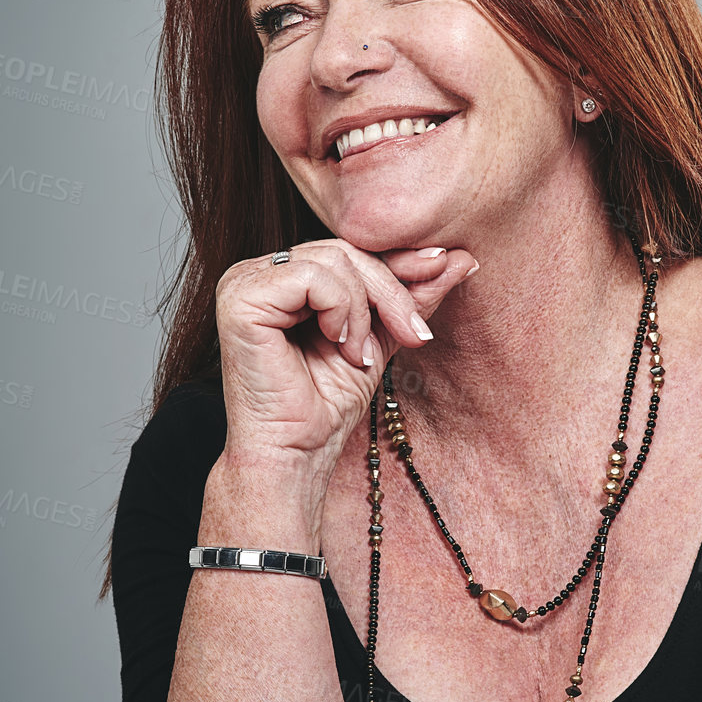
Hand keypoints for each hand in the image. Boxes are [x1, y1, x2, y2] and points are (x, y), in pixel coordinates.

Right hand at [213, 240, 477, 485]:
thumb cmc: (327, 404)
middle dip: (391, 292)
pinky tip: (337, 345)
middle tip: (414, 334)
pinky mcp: (239, 299)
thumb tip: (462, 257)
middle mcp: (258, 272)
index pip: (349, 249)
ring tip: (357, 354)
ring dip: (364, 311)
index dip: (399, 262)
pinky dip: (340, 312)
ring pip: (333, 259)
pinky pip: (312, 278)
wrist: (298, 453)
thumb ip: (411, 296)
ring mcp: (243, 282)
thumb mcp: (382, 338)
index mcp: (283, 276)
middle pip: (344, 250)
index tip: (448, 264)